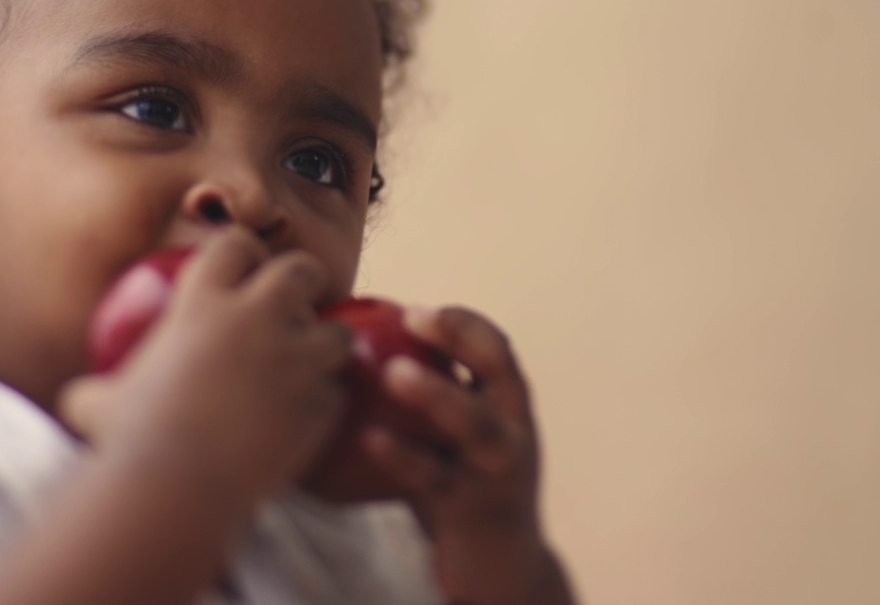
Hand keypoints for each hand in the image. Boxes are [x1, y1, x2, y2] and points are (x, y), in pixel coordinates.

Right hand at [60, 228, 353, 505]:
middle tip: (297, 300)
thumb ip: (96, 393)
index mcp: (203, 302)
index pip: (235, 246)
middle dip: (303, 280)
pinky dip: (327, 401)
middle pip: (300, 271)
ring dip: (328, 342)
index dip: (243, 252)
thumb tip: (79, 399)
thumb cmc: (127, 442)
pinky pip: (337, 392)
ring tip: (316, 361)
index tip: (245, 267)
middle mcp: (257, 318)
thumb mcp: (96, 405)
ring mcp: (295, 358)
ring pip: (336, 331)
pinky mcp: (319, 403)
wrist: (178, 487)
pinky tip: (311, 415)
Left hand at [363, 307, 574, 604]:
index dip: (463, 323)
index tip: (415, 309)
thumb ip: (436, 398)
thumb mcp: (459, 439)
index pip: (498, 350)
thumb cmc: (465, 489)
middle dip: (460, 336)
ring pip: (473, 422)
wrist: (501, 569)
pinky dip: (401, 454)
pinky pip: (433, 476)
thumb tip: (365, 348)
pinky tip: (368, 437)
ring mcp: (496, 471)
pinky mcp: (471, 508)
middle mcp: (514, 432)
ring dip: (435, 391)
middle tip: (411, 316)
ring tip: (392, 371)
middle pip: (498, 372)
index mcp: (511, 408)